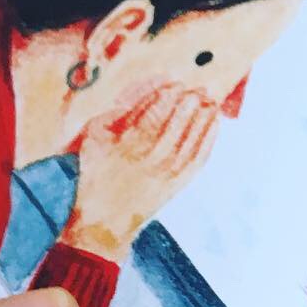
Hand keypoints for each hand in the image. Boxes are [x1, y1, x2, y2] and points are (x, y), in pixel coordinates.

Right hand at [63, 85, 219, 259]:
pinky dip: (209, 139)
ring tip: (210, 101)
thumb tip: (135, 99)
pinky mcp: (178, 184)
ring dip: (204, 118)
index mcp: (128, 144)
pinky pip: (199, 158)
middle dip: (189, 104)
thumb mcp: (91, 141)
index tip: (175, 83)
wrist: (101, 223)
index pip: (154, 113)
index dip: (167, 96)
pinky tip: (214, 124)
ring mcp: (168, 173)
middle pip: (177, 125)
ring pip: (192, 140)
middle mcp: (151, 158)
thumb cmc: (93, 176)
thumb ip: (112, 117)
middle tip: (199, 88)